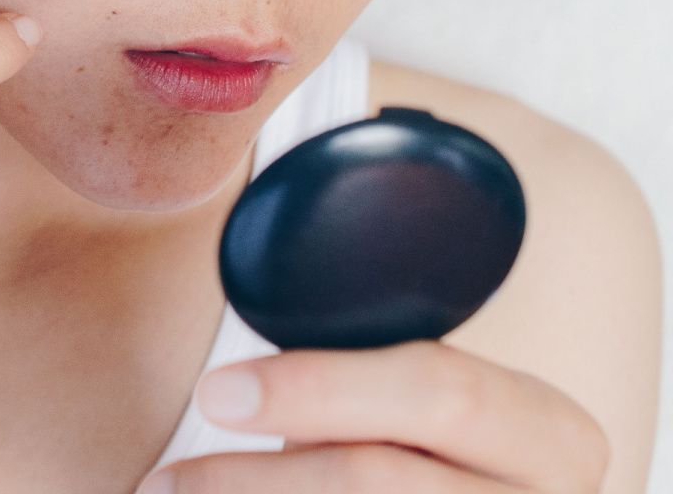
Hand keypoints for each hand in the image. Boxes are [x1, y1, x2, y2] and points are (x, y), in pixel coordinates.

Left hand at [137, 339, 609, 492]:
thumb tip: (262, 248)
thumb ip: (373, 345)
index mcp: (548, 429)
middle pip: (384, 481)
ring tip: (171, 493)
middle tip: (169, 476)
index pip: (442, 390)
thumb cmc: (433, 444)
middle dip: (264, 476)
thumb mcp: (431, 395)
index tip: (214, 391)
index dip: (316, 388)